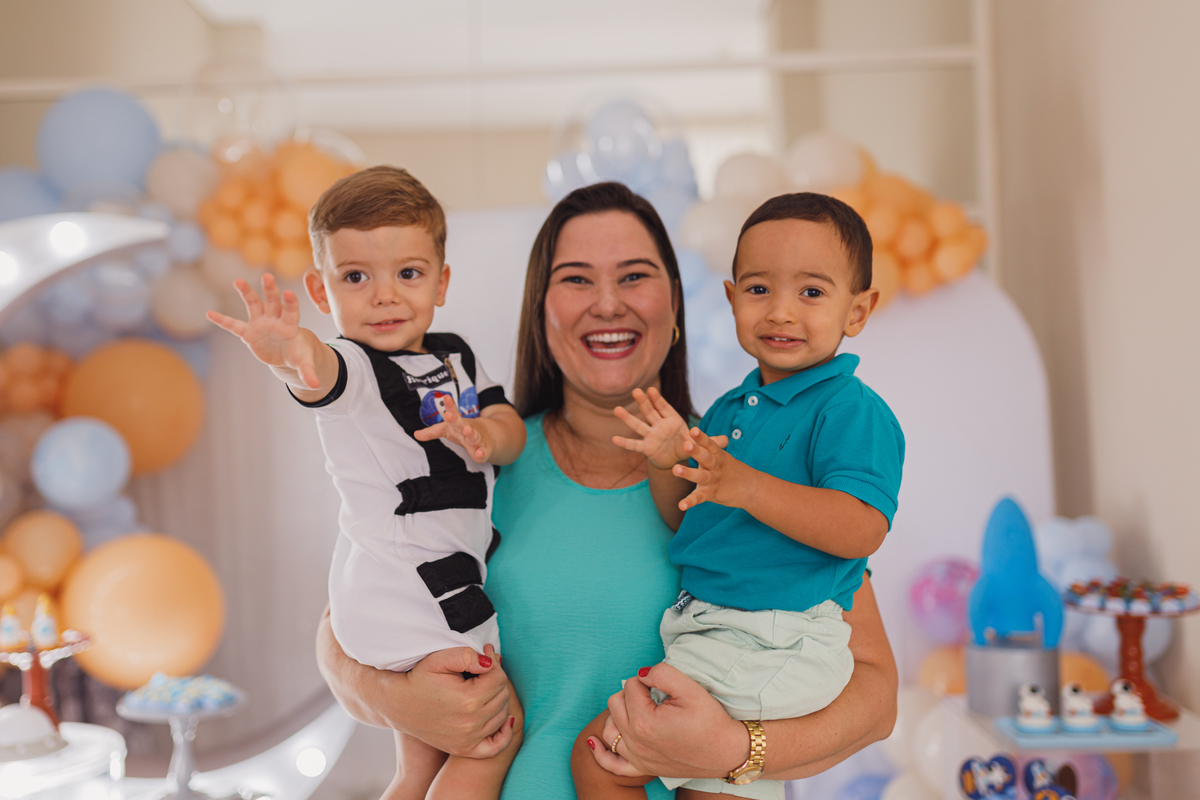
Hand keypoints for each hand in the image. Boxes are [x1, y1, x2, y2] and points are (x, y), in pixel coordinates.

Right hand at [206, 274, 319, 388]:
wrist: (287, 354)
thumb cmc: (298, 354)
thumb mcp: (304, 363)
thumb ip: (308, 372)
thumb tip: (315, 385)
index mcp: (290, 325)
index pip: (291, 311)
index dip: (290, 303)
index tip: (288, 293)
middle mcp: (275, 320)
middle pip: (273, 302)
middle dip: (270, 290)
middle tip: (267, 276)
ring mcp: (261, 324)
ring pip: (254, 305)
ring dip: (247, 293)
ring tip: (238, 281)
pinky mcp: (249, 333)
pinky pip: (234, 326)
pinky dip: (223, 321)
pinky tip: (209, 314)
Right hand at [316, 610, 514, 756]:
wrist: (397, 705)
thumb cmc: (418, 678)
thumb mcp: (438, 659)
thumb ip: (466, 655)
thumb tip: (489, 662)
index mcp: (468, 699)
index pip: (499, 679)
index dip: (494, 664)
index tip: (485, 655)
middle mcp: (471, 723)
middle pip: (503, 696)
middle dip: (497, 679)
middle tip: (484, 668)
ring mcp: (468, 739)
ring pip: (502, 715)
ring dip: (498, 699)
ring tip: (484, 685)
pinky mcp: (464, 749)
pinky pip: (496, 746)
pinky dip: (503, 733)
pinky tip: (503, 720)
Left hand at [413, 397, 493, 462]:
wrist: (490, 437)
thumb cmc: (465, 433)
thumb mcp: (448, 430)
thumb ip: (432, 432)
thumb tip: (415, 434)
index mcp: (457, 424)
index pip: (452, 413)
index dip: (449, 406)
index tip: (446, 396)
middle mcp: (467, 429)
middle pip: (461, 423)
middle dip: (455, 419)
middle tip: (449, 414)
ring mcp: (477, 439)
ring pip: (473, 436)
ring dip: (470, 433)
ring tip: (467, 429)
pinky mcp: (484, 450)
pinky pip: (482, 453)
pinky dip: (481, 453)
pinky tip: (479, 454)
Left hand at [587, 663, 746, 779]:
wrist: (727, 751)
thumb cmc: (711, 720)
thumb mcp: (690, 688)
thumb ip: (661, 672)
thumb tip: (642, 675)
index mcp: (644, 722)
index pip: (630, 685)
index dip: (648, 680)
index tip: (665, 687)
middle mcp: (636, 742)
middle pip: (615, 703)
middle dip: (633, 693)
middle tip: (657, 696)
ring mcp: (637, 758)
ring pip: (610, 727)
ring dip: (620, 714)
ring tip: (640, 710)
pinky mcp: (642, 768)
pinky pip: (611, 764)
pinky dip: (601, 752)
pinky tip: (593, 742)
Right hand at [612, 387, 694, 469]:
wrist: (677, 459)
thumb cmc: (686, 445)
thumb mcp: (695, 442)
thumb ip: (698, 440)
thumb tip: (701, 439)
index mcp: (672, 419)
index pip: (663, 407)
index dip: (657, 399)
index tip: (650, 390)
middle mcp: (659, 425)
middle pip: (649, 412)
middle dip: (643, 402)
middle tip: (635, 391)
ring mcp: (651, 436)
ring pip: (638, 426)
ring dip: (628, 418)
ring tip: (617, 409)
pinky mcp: (646, 448)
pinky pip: (634, 445)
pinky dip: (625, 443)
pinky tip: (614, 439)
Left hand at [673, 427, 750, 510]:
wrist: (751, 488)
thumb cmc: (732, 469)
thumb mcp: (723, 455)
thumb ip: (716, 444)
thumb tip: (716, 433)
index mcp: (718, 455)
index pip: (710, 444)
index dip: (701, 437)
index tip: (693, 430)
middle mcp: (715, 466)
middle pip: (706, 457)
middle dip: (696, 451)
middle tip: (685, 445)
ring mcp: (713, 480)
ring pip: (701, 476)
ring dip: (688, 473)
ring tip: (675, 469)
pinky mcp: (710, 494)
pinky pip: (699, 498)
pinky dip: (690, 502)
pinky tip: (681, 505)